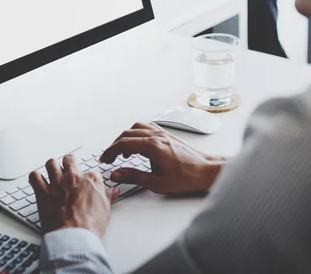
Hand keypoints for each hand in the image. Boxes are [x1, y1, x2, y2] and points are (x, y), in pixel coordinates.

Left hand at [29, 155, 119, 237]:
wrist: (74, 237)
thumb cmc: (90, 226)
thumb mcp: (106, 210)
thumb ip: (108, 196)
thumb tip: (113, 191)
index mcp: (90, 180)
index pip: (90, 170)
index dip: (87, 177)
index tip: (86, 183)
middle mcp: (73, 177)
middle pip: (69, 160)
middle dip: (68, 162)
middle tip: (68, 168)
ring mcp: (57, 183)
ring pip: (51, 163)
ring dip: (51, 167)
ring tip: (52, 172)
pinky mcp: (43, 192)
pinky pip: (35, 177)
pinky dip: (35, 178)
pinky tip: (38, 182)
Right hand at [100, 122, 225, 193]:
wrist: (206, 171)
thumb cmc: (186, 178)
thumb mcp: (156, 183)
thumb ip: (133, 176)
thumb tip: (116, 174)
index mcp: (152, 146)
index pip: (123, 144)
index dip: (110, 152)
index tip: (105, 160)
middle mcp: (156, 136)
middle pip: (127, 134)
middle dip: (114, 145)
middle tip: (109, 157)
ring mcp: (162, 133)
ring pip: (136, 128)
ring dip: (125, 138)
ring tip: (122, 152)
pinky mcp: (167, 135)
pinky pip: (147, 127)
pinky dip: (136, 133)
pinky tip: (137, 144)